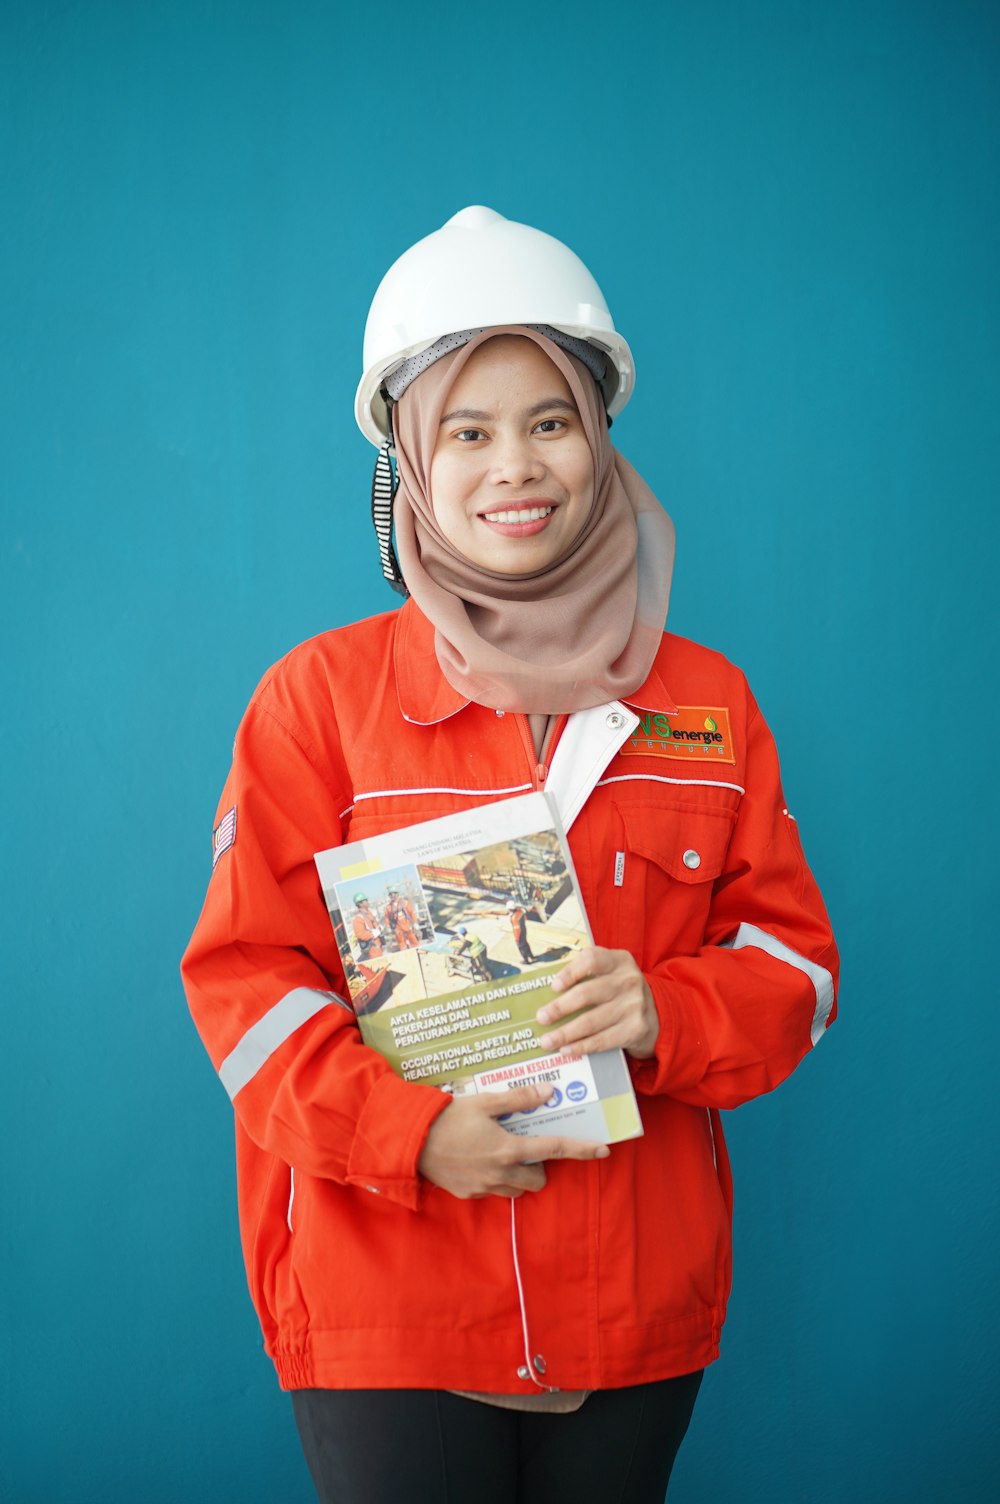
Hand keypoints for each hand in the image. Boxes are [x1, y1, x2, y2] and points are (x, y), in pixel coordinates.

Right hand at [417, 1082, 609, 1199]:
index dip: (582, 1150)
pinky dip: (495, 1178)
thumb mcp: (484, 1102)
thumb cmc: (447, 1117)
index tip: (603, 1150)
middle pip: (538, 1179)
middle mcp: (501, 1172)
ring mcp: (484, 1187)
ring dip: (518, 1174)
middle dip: (539, 1166)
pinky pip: (494, 1190)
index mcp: (509, 1148)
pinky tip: (479, 1159)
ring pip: (517, 1188)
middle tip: (524, 1145)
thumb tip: (548, 1091)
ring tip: (500, 1151)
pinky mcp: (469, 1194)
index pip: (554, 1150)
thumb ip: (518, 1099)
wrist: (411, 1141)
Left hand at [536, 946, 659, 1060]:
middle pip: (587, 994)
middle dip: (560, 1008)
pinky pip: (602, 1040)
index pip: (592, 959)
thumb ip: (588, 974)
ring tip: (546, 1040)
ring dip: (565, 1033)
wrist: (658, 1014)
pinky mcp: (635, 1029)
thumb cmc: (622, 991)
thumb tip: (548, 992)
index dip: (571, 972)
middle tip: (541, 1017)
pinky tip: (566, 1049)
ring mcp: (634, 1006)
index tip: (553, 986)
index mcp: (619, 961)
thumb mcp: (612, 972)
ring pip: (592, 1022)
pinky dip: (581, 1046)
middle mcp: (628, 981)